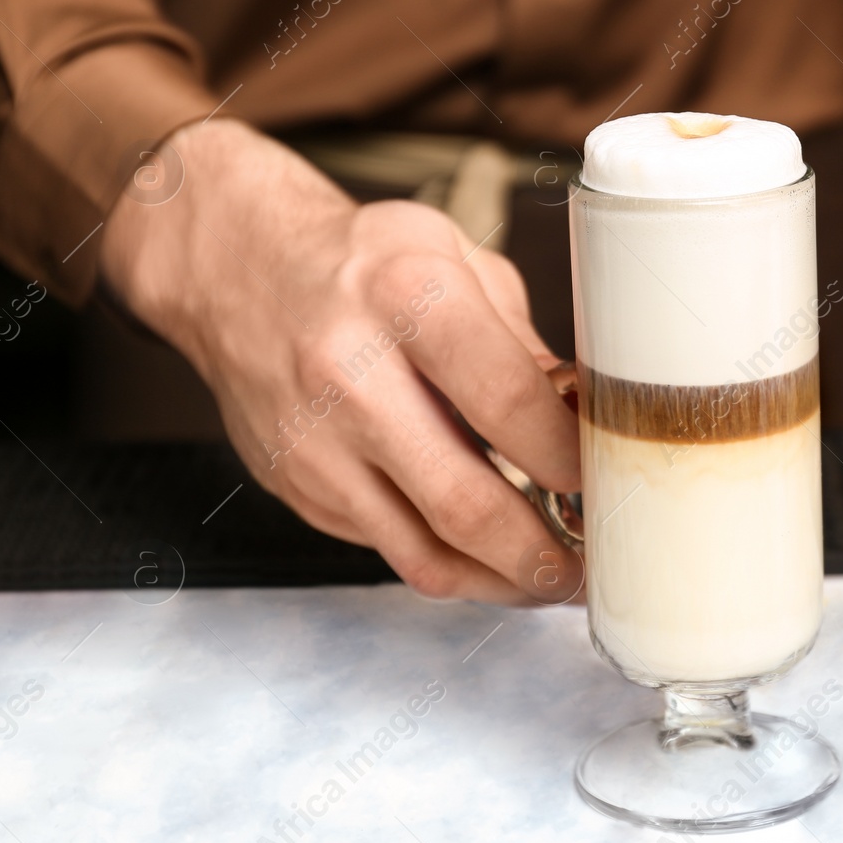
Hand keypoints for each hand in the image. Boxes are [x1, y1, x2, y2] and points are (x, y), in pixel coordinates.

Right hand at [100, 119, 580, 603]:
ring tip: (554, 578)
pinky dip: (453, 564)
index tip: (607, 477)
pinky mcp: (299, 488)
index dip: (571, 458)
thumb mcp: (457, 261)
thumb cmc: (364, 262)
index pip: (508, 404)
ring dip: (503, 581)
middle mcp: (351, 376)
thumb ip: (522, 345)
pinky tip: (493, 556)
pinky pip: (390, 550)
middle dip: (545, 552)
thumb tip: (586, 420)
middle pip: (466, 504)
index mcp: (407, 299)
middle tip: (592, 566)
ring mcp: (316, 444)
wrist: (236, 269)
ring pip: (426, 554)